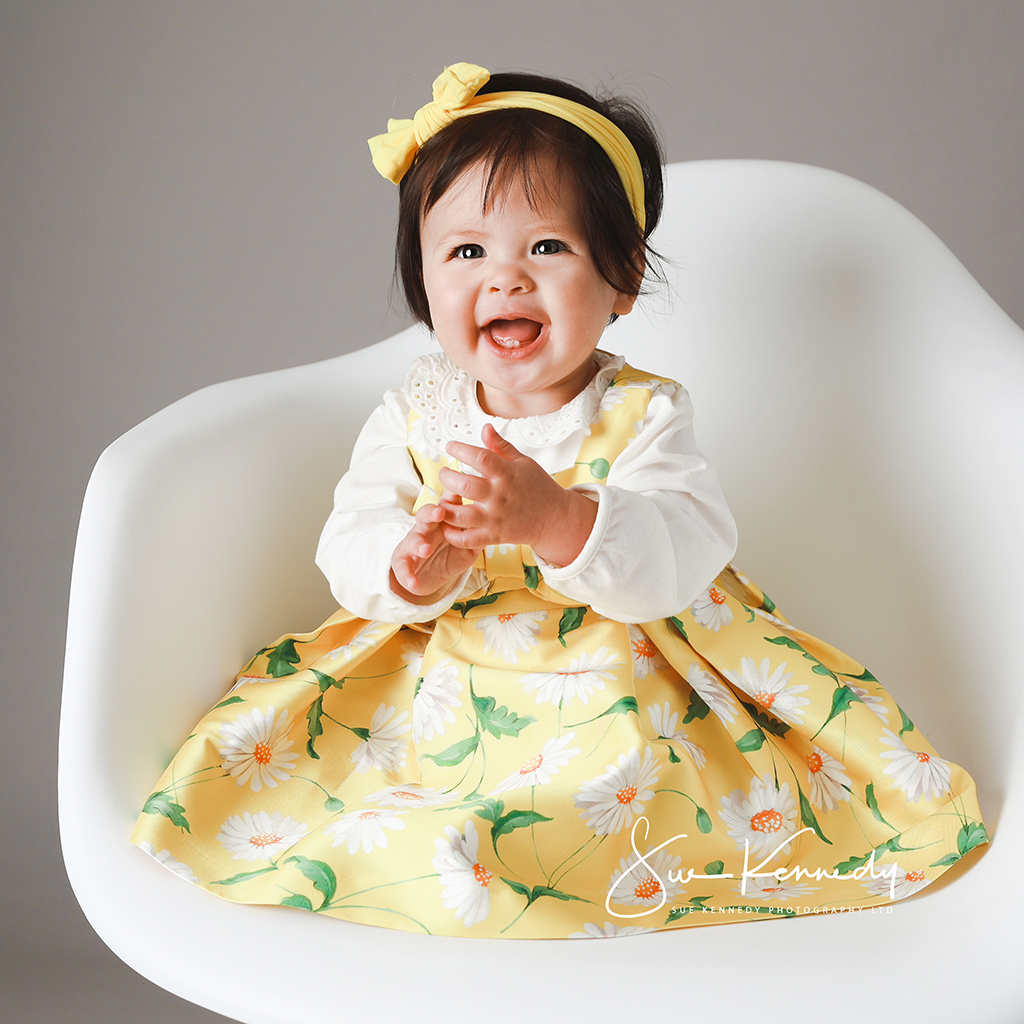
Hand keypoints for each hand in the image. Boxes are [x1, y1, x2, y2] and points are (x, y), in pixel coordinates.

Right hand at [390, 498, 480, 603]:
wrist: (426, 575)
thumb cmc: (448, 554)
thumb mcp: (465, 546)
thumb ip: (475, 536)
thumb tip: (492, 528)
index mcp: (443, 522)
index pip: (446, 505)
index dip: (451, 497)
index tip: (459, 489)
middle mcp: (426, 529)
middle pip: (426, 515)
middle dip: (432, 512)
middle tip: (440, 512)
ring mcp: (413, 545)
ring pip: (413, 540)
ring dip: (419, 544)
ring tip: (426, 550)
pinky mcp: (404, 563)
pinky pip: (403, 569)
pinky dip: (407, 576)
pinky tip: (413, 582)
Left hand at [440, 424, 597, 566]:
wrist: (554, 518)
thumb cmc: (538, 487)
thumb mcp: (523, 462)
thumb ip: (501, 446)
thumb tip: (485, 427)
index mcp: (507, 474)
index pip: (480, 457)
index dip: (461, 449)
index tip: (450, 446)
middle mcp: (500, 496)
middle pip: (466, 486)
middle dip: (447, 477)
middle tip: (444, 472)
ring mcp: (496, 518)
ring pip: (462, 515)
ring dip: (446, 507)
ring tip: (443, 498)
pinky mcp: (494, 536)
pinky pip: (468, 539)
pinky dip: (453, 535)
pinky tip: (447, 525)